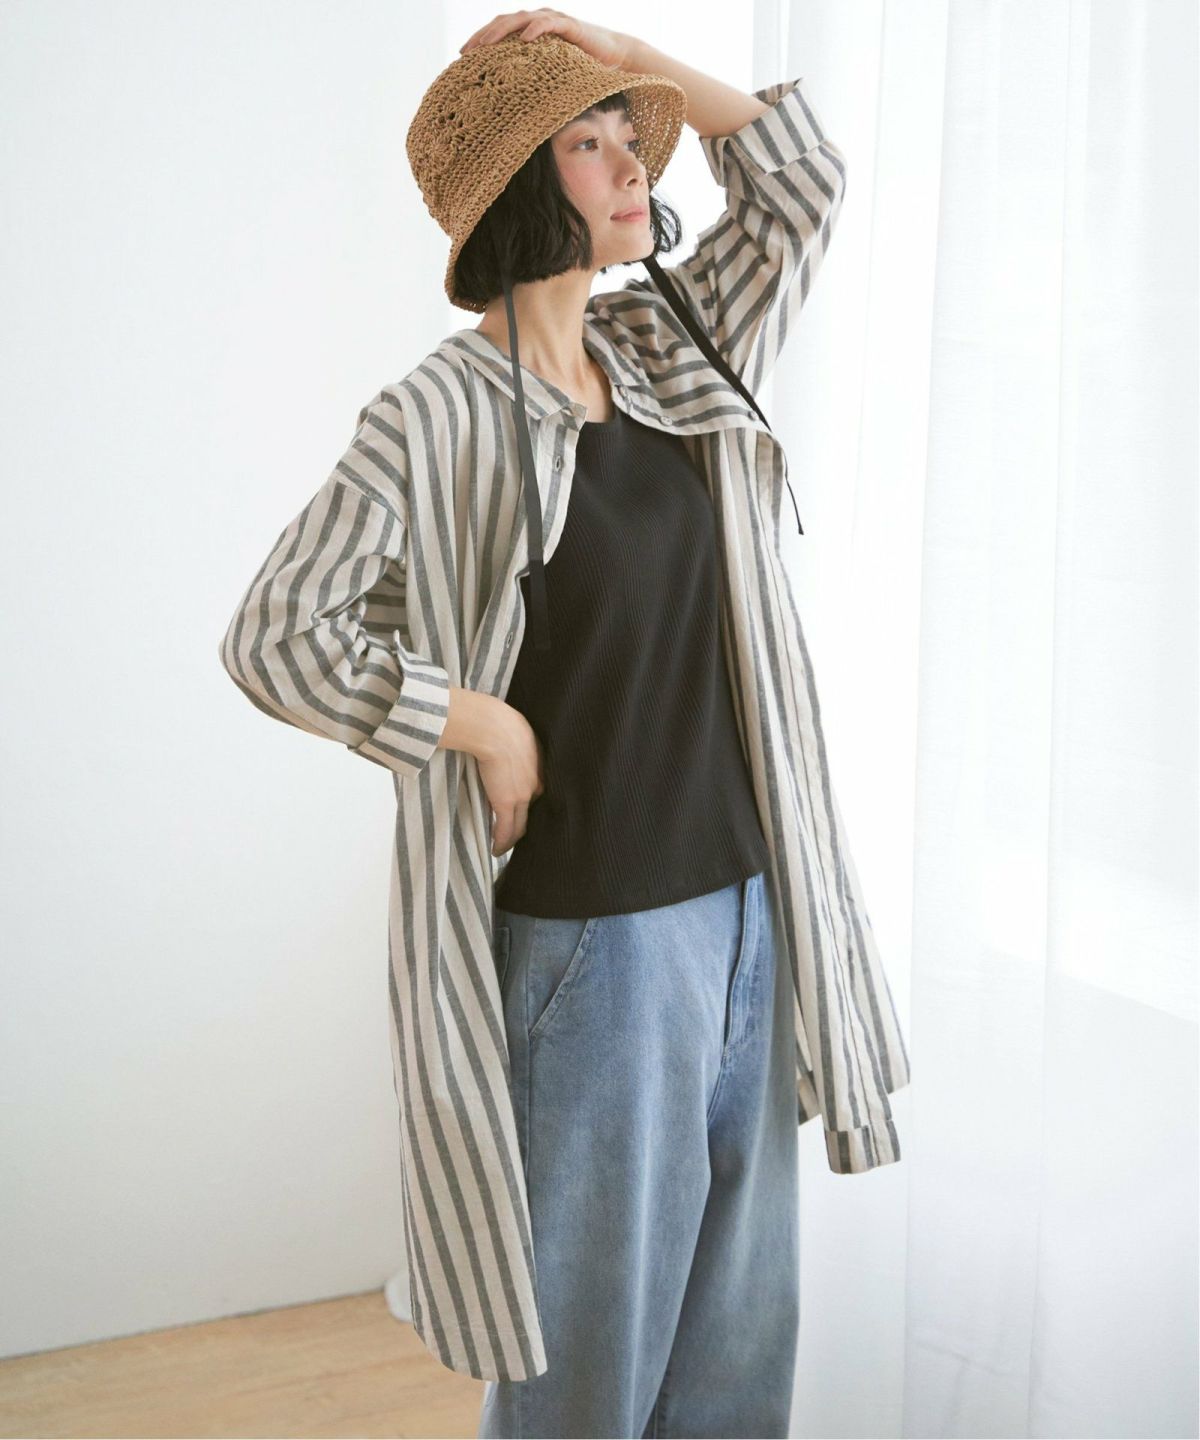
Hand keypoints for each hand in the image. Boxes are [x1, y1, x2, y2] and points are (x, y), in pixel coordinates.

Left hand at [459, 9, 632, 69]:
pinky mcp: (568, 25)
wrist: (613, 57)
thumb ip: (531, 81)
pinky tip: (524, 38)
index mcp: (529, 32)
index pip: (498, 33)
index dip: (479, 42)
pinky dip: (535, 29)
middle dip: (482, 37)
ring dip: (500, 31)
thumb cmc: (581, 69)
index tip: (461, 58)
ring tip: (485, 44)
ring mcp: (552, 20)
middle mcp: (537, 21)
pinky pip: (548, 23)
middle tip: (465, 53)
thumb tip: (510, 107)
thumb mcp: (549, 76)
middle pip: (502, 23)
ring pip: (519, 20)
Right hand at [477, 700, 545, 856]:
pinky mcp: (506, 803)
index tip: (522, 810)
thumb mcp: (518, 732)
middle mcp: (536, 784)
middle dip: (525, 825)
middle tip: (516, 835)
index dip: (530, 804)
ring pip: (520, 825)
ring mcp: (523, 796)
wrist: (493, 727)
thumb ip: (517, 745)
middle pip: (533, 812)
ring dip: (512, 839)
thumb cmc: (499, 721)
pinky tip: (497, 850)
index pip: (538, 792)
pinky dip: (502, 842)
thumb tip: (506, 745)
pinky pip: (505, 830)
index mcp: (540, 767)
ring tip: (504, 848)